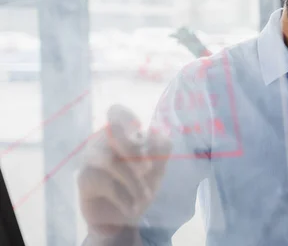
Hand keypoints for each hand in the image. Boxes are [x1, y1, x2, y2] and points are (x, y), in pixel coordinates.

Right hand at [78, 105, 171, 237]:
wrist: (123, 217)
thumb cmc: (140, 184)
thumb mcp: (158, 167)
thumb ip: (161, 147)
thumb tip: (157, 133)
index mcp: (123, 132)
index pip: (117, 112)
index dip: (129, 120)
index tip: (144, 137)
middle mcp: (103, 140)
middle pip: (113, 131)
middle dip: (135, 152)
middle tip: (148, 170)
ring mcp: (90, 157)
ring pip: (111, 160)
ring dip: (134, 182)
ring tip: (145, 197)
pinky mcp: (83, 178)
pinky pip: (105, 183)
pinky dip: (124, 197)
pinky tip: (132, 207)